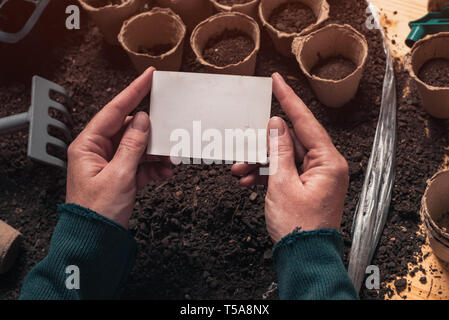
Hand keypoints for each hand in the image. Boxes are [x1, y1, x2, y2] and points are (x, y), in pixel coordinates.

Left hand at [66, 67, 173, 228]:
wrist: (96, 240)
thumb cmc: (97, 211)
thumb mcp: (119, 176)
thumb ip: (132, 145)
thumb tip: (142, 120)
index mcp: (89, 145)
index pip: (114, 111)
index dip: (133, 92)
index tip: (149, 77)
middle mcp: (99, 151)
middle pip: (130, 130)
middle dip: (153, 133)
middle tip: (170, 128)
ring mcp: (112, 163)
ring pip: (140, 148)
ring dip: (157, 153)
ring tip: (172, 159)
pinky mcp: (123, 176)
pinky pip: (143, 164)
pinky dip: (156, 167)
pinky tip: (166, 171)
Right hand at [232, 73, 348, 242]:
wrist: (303, 258)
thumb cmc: (299, 227)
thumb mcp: (282, 184)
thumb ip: (278, 150)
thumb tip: (276, 124)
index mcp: (329, 161)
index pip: (306, 121)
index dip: (288, 99)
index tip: (276, 81)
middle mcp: (326, 165)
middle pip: (290, 141)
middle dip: (262, 145)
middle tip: (243, 145)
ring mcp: (316, 176)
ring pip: (283, 157)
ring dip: (260, 162)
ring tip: (240, 170)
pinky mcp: (306, 186)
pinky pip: (284, 171)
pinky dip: (266, 174)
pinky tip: (248, 180)